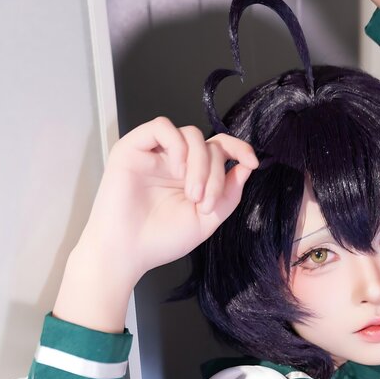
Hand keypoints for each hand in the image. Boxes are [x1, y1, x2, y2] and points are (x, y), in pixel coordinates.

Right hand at [78, 116, 258, 283]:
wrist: (126, 252)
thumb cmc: (160, 240)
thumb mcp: (206, 220)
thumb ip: (228, 195)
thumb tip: (246, 167)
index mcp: (192, 177)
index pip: (220, 149)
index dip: (239, 149)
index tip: (252, 162)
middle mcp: (175, 162)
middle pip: (209, 145)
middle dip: (216, 173)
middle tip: (204, 202)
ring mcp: (155, 153)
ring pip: (190, 134)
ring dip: (200, 163)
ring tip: (192, 194)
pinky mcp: (134, 147)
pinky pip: (162, 127)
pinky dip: (177, 145)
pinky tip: (176, 169)